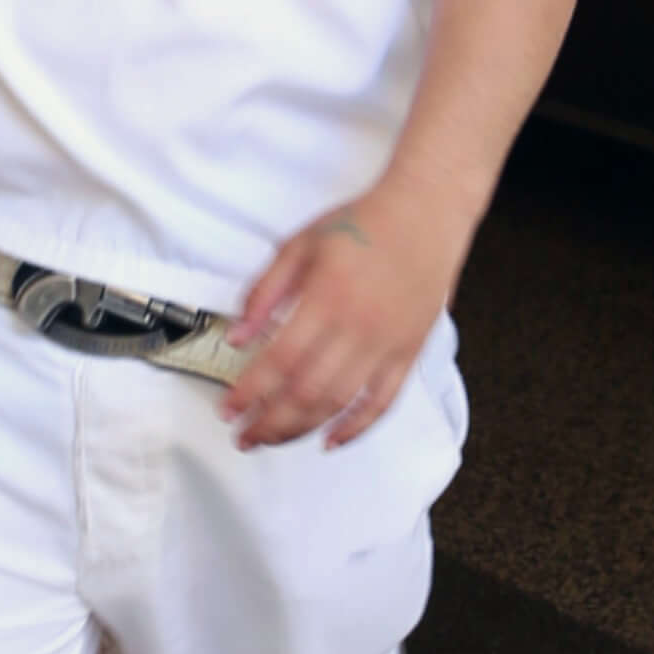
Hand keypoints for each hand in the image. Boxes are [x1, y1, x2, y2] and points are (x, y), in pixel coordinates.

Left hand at [225, 188, 458, 452]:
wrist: (425, 213)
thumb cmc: (362, 224)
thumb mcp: (300, 244)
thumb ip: (264, 291)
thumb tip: (237, 337)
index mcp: (326, 298)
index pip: (280, 360)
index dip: (250, 392)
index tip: (228, 410)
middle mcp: (358, 327)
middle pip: (307, 392)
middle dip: (269, 422)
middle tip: (244, 436)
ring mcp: (387, 344)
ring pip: (340, 403)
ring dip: (301, 429)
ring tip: (273, 438)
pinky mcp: (409, 352)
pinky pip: (383, 402)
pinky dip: (356, 427)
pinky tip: (330, 441)